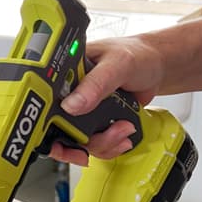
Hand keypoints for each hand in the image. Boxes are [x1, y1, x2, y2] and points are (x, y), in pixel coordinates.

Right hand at [51, 35, 164, 159]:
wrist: (156, 68)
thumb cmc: (136, 55)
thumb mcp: (116, 64)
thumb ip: (95, 83)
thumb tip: (72, 104)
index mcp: (65, 75)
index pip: (45, 104)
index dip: (46, 127)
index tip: (59, 141)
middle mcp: (71, 95)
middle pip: (60, 131)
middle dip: (82, 142)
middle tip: (100, 139)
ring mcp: (83, 111)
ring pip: (80, 142)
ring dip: (104, 143)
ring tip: (122, 128)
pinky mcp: (97, 123)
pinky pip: (96, 146)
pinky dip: (111, 146)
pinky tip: (123, 134)